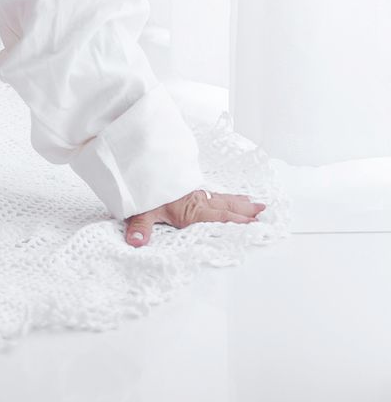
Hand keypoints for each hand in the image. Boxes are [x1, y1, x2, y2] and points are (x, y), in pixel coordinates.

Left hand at [125, 186, 266, 244]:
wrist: (140, 160)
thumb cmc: (142, 187)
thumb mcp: (139, 209)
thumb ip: (140, 226)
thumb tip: (135, 242)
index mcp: (190, 210)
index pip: (218, 219)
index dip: (237, 223)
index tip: (255, 225)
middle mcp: (197, 201)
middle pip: (226, 207)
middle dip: (246, 212)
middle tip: (265, 214)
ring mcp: (196, 193)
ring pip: (223, 199)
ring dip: (241, 203)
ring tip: (259, 206)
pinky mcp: (192, 187)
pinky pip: (215, 193)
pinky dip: (228, 196)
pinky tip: (235, 196)